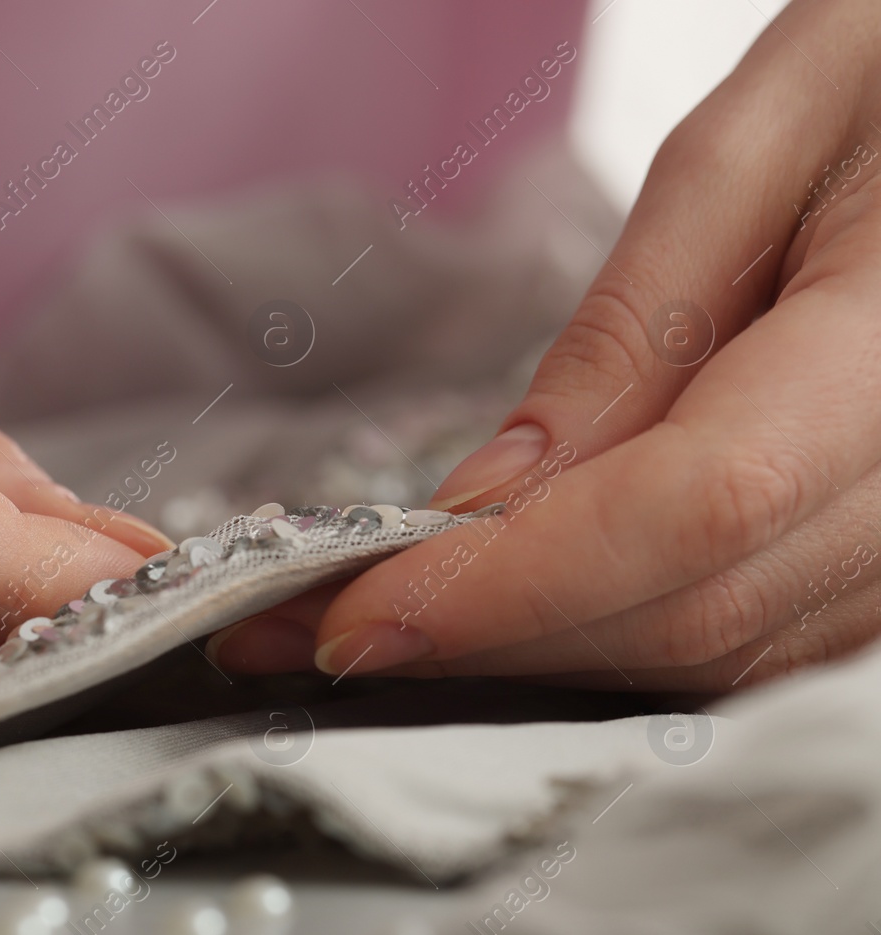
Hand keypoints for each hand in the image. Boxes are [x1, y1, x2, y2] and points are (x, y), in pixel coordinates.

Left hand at [211, 0, 880, 689]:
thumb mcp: (760, 146)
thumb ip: (635, 328)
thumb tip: (492, 496)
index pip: (688, 507)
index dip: (510, 584)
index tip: (351, 617)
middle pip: (689, 612)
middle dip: (481, 637)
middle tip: (307, 627)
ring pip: (718, 653)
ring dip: (535, 654)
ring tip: (384, 619)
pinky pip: (758, 640)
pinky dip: (616, 638)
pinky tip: (511, 615)